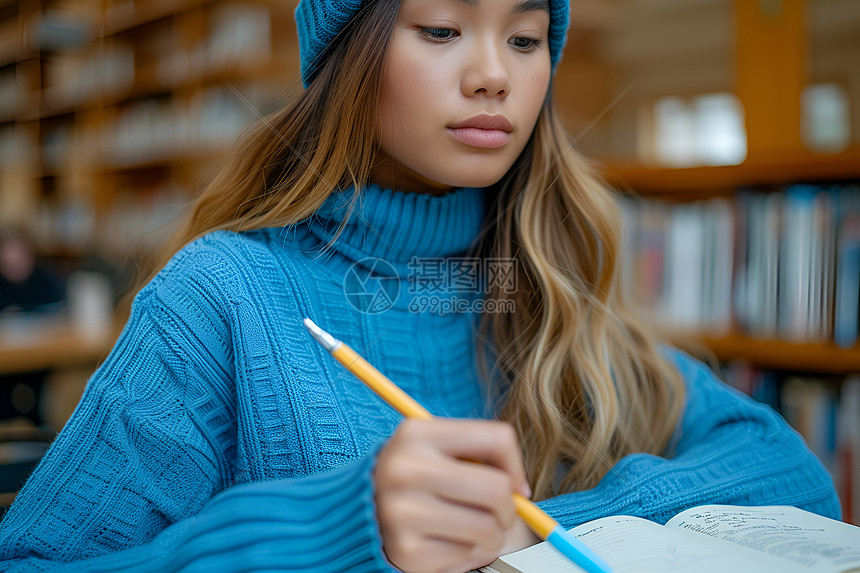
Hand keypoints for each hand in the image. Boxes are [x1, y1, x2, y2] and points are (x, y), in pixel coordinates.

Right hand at [374, 419, 534, 572]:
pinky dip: (464, 552)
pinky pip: (465, 554)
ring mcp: (402, 511)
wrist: (358, 513)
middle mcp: (405, 469)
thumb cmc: (414, 479)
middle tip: (498, 514)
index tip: (514, 484)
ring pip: (487, 527)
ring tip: (469, 528)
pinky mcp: (406, 550)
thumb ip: (478, 458)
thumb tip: (520, 491)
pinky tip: (444, 541)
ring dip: (489, 535)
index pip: (496, 437)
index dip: (515, 465)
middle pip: (496, 489)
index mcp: (417, 433)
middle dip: (508, 509)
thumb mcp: (434, 450)